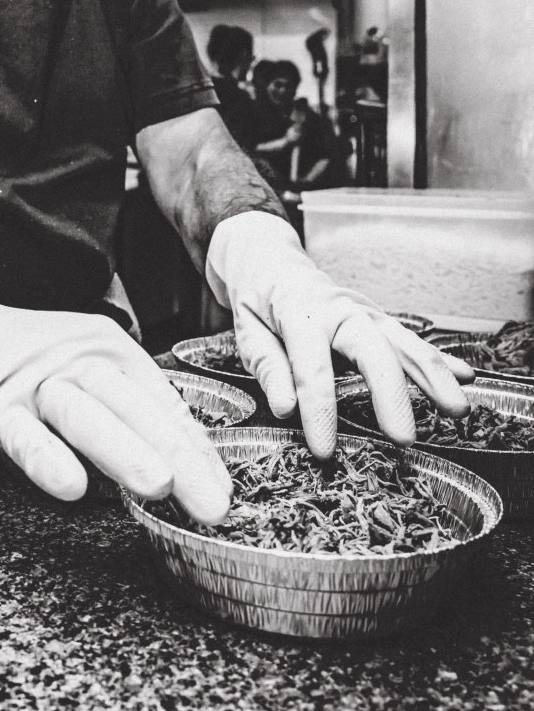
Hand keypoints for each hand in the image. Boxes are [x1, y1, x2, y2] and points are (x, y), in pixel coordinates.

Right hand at [0, 286, 232, 523]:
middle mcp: (80, 359)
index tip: (222, 492)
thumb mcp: (87, 378)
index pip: (163, 403)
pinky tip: (70, 486)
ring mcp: (37, 380)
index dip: (196, 450)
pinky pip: (23, 433)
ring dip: (124, 449)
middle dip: (178, 454)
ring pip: (85, 413)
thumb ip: (128, 418)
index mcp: (112, 351)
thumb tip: (182, 469)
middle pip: (134, 406)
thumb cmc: (31, 365)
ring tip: (160, 487)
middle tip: (210, 501)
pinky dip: (47, 458)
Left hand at [205, 211, 473, 456]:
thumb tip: (286, 407)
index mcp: (299, 312)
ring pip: (404, 343)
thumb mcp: (246, 330)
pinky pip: (411, 340)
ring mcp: (365, 312)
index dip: (319, 411)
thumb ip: (268, 366)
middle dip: (392, 394)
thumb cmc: (257, 300)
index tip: (325, 450)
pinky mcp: (377, 319)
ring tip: (457, 409)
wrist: (270, 260)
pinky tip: (465, 377)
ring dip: (433, 376)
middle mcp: (340, 309)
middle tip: (404, 437)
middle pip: (373, 350)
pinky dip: (439, 359)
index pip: (312, 367)